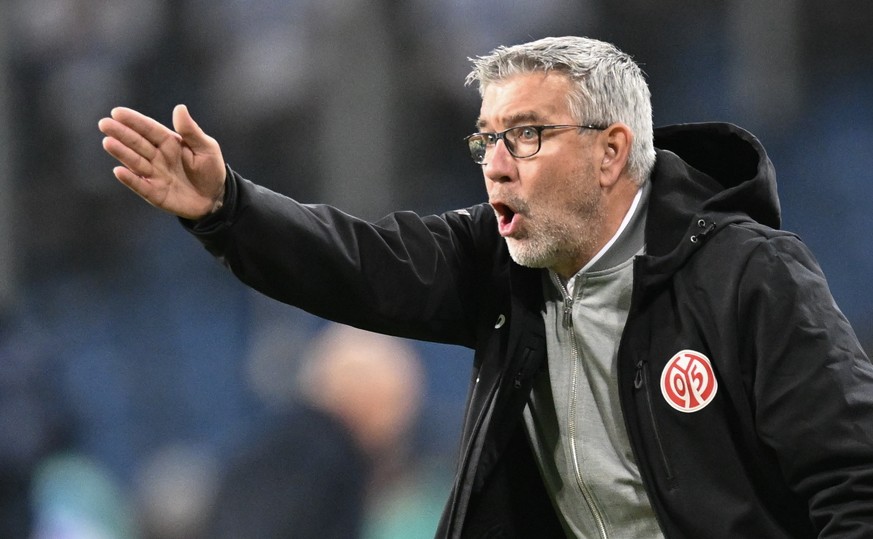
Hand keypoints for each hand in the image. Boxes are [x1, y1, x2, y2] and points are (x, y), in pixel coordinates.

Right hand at [98, 105, 225, 219]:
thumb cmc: (210, 169)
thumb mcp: (206, 148)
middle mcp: (158, 157)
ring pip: (136, 162)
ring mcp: (155, 175)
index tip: (117, 112)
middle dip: (121, 134)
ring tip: (108, 143)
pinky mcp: (155, 193)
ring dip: (122, 153)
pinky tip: (118, 171)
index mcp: (169, 142)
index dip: (134, 121)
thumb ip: (191, 131)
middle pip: (137, 143)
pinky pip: (141, 185)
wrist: (216, 198)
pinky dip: (130, 179)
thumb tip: (179, 107)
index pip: (149, 129)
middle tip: (104, 124)